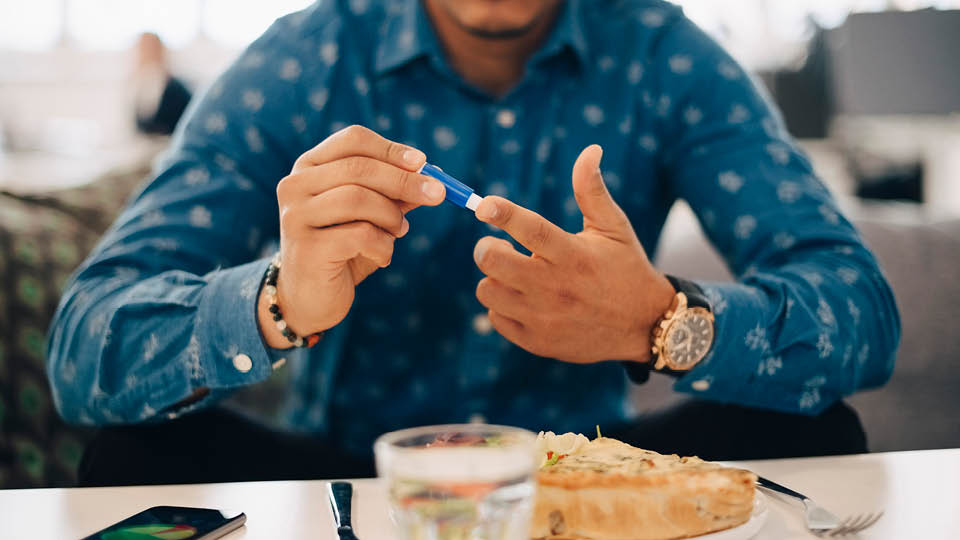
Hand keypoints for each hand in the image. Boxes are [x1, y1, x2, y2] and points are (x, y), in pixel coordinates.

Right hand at [259, 125, 445, 347]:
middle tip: (437, 194)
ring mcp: (296, 216)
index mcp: (310, 167)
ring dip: (391, 216)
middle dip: (405, 180)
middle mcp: (295, 185)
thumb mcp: (371, 216)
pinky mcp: (306, 248)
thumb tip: (434, 175)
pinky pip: (360, 234)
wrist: (309, 298)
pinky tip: (382, 256)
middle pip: (359, 168)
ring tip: (398, 232)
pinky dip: (383, 245)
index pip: (353, 139)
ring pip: (358, 198)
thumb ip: (394, 194)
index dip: (391, 149)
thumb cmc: (343, 250)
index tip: (423, 163)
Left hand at [472, 145, 674, 363]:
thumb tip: (591, 149)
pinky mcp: (537, 341)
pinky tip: (522, 299)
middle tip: (495, 245)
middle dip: (486, 247)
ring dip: (494, 278)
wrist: (644, 326)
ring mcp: (544, 317)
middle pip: (494, 262)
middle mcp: (556, 287)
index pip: (532, 229)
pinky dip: (502, 307)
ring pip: (487, 290)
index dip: (503, 214)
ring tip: (512, 274)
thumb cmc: (625, 268)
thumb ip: (592, 190)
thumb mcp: (614, 227)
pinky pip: (495, 318)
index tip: (484, 205)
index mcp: (574, 255)